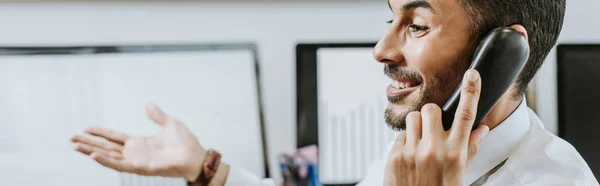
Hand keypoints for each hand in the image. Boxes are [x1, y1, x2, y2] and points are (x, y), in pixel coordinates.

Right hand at [71, 104, 205, 181]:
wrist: (196, 155)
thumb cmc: (186, 143)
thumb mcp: (169, 124)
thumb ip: (157, 116)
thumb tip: (148, 105)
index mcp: (140, 143)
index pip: (114, 137)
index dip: (100, 133)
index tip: (85, 128)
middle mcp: (135, 153)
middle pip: (106, 147)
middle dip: (88, 143)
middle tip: (71, 139)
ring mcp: (137, 161)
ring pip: (108, 156)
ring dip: (91, 151)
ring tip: (75, 146)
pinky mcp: (141, 167)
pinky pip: (119, 165)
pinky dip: (106, 161)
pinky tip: (93, 155)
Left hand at [384, 69, 489, 185]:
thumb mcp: (461, 174)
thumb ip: (469, 149)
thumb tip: (481, 129)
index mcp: (455, 154)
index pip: (466, 116)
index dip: (471, 92)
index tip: (472, 75)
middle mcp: (434, 150)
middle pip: (431, 109)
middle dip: (431, 115)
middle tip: (432, 130)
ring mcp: (412, 153)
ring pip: (413, 119)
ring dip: (417, 127)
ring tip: (420, 144)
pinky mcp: (395, 156)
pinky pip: (400, 136)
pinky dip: (405, 143)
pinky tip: (409, 159)